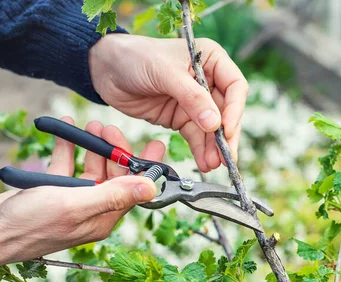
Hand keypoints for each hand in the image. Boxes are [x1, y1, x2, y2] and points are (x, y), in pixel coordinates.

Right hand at [0, 117, 165, 269]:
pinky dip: (68, 148)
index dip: (146, 166)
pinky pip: (67, 166)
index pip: (134, 190)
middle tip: (110, 128)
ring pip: (91, 168)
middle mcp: (93, 210)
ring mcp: (74, 200)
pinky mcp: (54, 191)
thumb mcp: (76, 206)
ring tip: (92, 125)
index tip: (156, 144)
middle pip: (114, 176)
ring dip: (93, 146)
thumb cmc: (31, 224)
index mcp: (104, 218)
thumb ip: (113, 195)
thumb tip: (151, 188)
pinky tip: (66, 129)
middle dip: (115, 151)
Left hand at [89, 34, 247, 171]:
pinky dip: (200, 150)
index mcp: (211, 60)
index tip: (225, 129)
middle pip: (227, 112)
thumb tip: (215, 124)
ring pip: (212, 129)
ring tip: (214, 165)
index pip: (235, 87)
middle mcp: (208, 80)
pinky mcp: (181, 117)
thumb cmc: (135, 57)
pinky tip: (204, 163)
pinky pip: (196, 137)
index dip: (234, 110)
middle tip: (227, 156)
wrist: (105, 69)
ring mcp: (195, 102)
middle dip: (227, 135)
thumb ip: (191, 97)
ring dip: (214, 148)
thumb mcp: (164, 73)